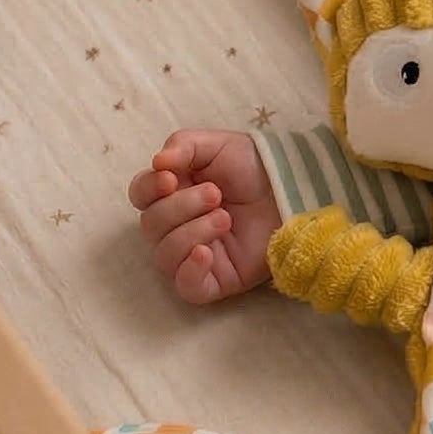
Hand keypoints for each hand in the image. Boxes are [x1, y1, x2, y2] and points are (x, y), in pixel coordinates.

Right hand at [126, 130, 276, 305]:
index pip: (140, 196)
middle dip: (180, 206)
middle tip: (216, 194)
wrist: (292, 189)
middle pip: (151, 225)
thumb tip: (158, 162)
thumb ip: (184, 145)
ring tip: (224, 217)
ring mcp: (194, 255)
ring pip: (165, 256)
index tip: (170, 178)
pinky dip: (190, 271)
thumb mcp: (218, 145)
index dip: (148, 188)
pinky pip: (187, 288)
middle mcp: (177, 226)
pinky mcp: (216, 279)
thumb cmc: (253, 168)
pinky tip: (205, 253)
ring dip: (191, 232)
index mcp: (173, 193)